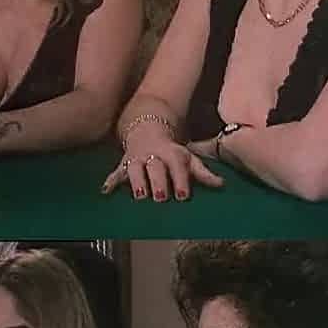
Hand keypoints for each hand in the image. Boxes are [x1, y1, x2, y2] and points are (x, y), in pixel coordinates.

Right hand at [101, 130, 223, 201]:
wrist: (146, 130)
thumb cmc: (170, 151)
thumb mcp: (188, 158)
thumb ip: (202, 173)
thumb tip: (221, 185)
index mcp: (171, 154)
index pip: (176, 166)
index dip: (180, 180)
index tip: (182, 196)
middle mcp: (153, 155)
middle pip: (155, 168)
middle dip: (157, 182)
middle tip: (160, 197)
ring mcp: (137, 159)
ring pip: (135, 169)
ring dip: (137, 182)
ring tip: (139, 196)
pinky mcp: (124, 164)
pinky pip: (116, 172)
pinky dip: (111, 181)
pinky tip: (106, 191)